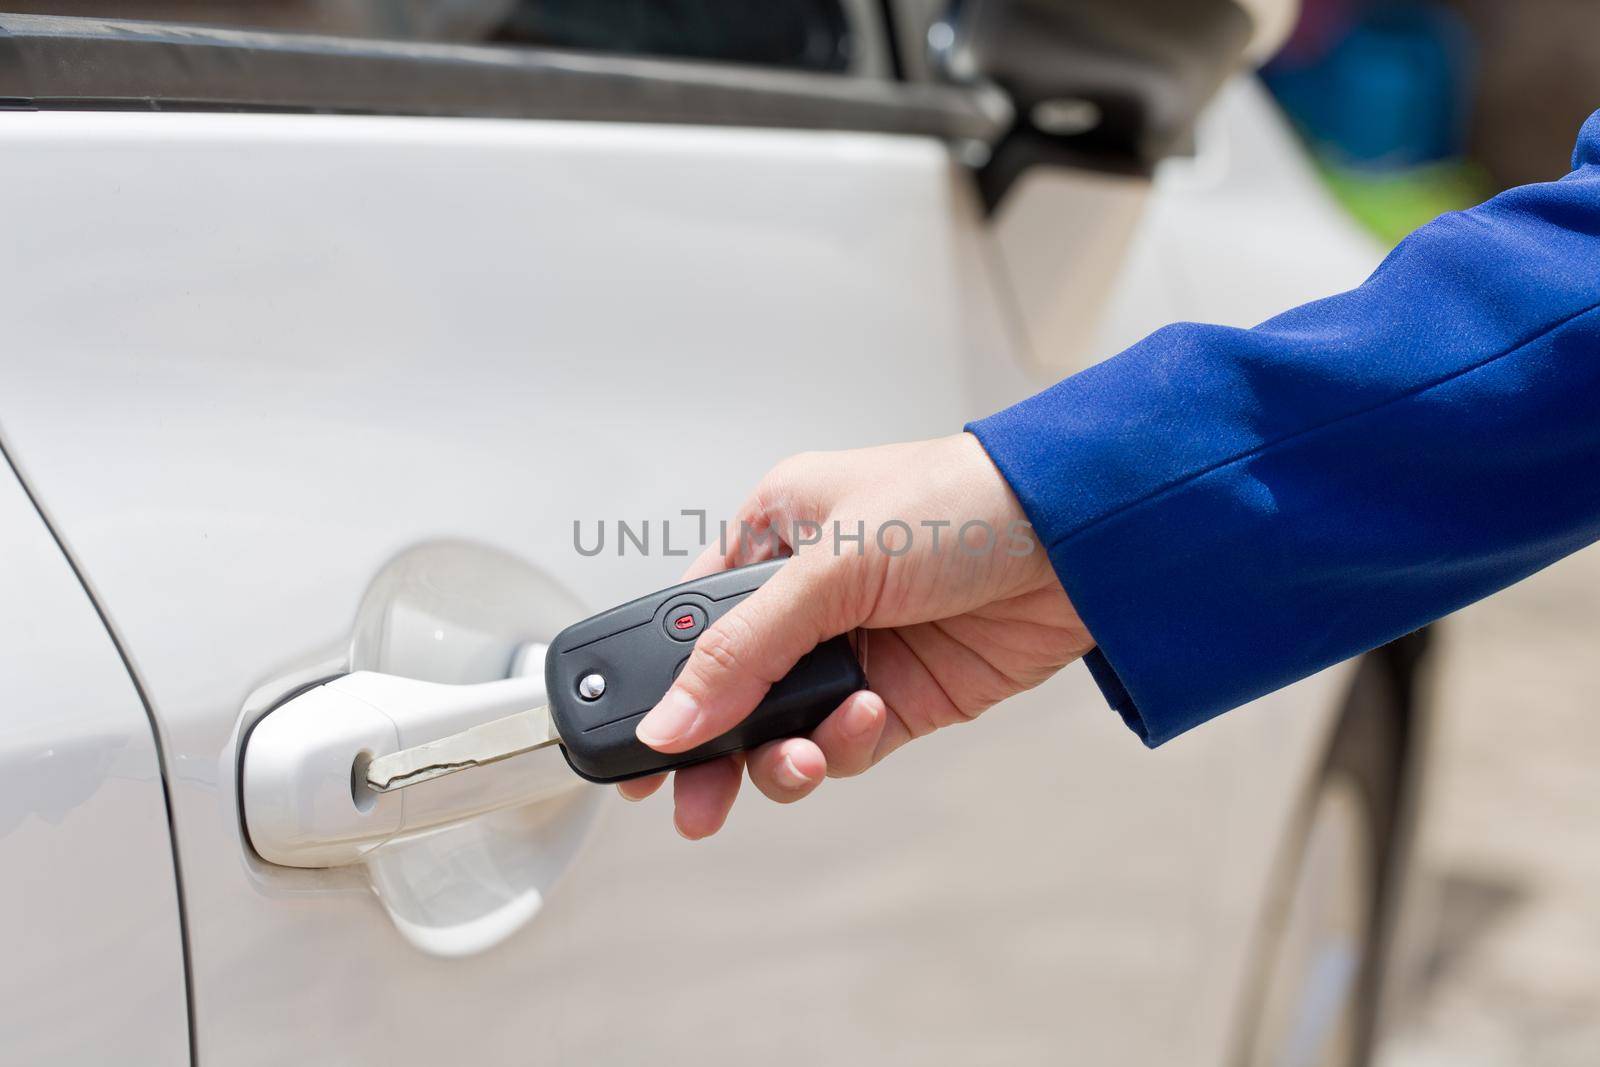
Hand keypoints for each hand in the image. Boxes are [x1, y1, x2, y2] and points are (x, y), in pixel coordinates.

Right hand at [621, 432, 1093, 837]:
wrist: (1083, 542)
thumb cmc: (964, 502)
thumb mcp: (831, 566)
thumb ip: (744, 651)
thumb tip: (671, 719)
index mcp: (775, 534)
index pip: (693, 619)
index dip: (660, 684)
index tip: (637, 746)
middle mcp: (808, 595)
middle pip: (731, 689)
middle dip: (711, 748)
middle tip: (691, 801)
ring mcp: (854, 649)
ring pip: (782, 730)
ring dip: (781, 756)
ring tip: (796, 759)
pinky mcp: (901, 697)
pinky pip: (843, 744)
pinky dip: (841, 747)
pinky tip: (864, 720)